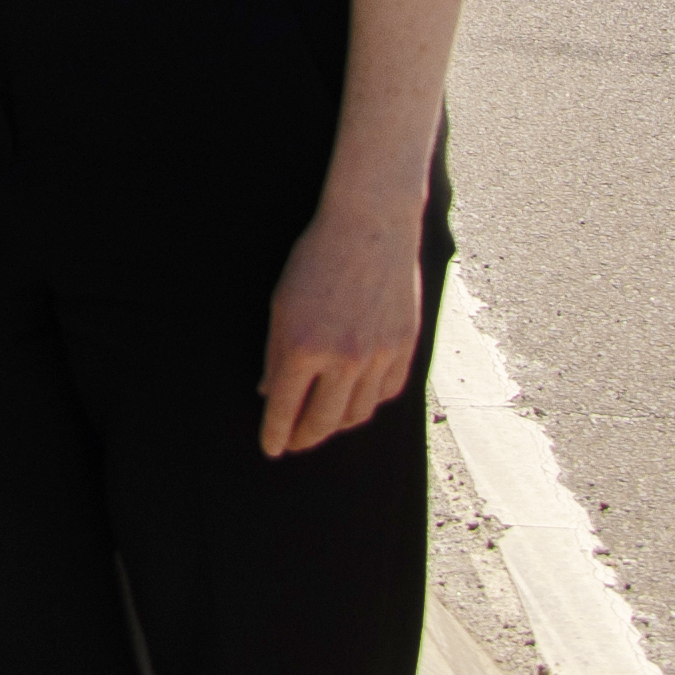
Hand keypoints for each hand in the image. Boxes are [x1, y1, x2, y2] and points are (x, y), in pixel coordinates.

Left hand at [259, 192, 426, 456]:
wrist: (371, 226)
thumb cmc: (317, 259)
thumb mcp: (282, 304)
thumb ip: (276, 354)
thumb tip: (268, 393)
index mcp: (304, 347)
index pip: (285, 410)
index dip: (275, 434)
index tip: (271, 448)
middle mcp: (344, 359)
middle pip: (323, 422)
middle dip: (304, 438)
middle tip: (295, 442)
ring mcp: (378, 356)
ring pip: (357, 413)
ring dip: (336, 423)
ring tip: (322, 420)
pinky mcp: (405, 349)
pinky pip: (385, 393)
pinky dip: (367, 402)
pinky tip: (355, 398)